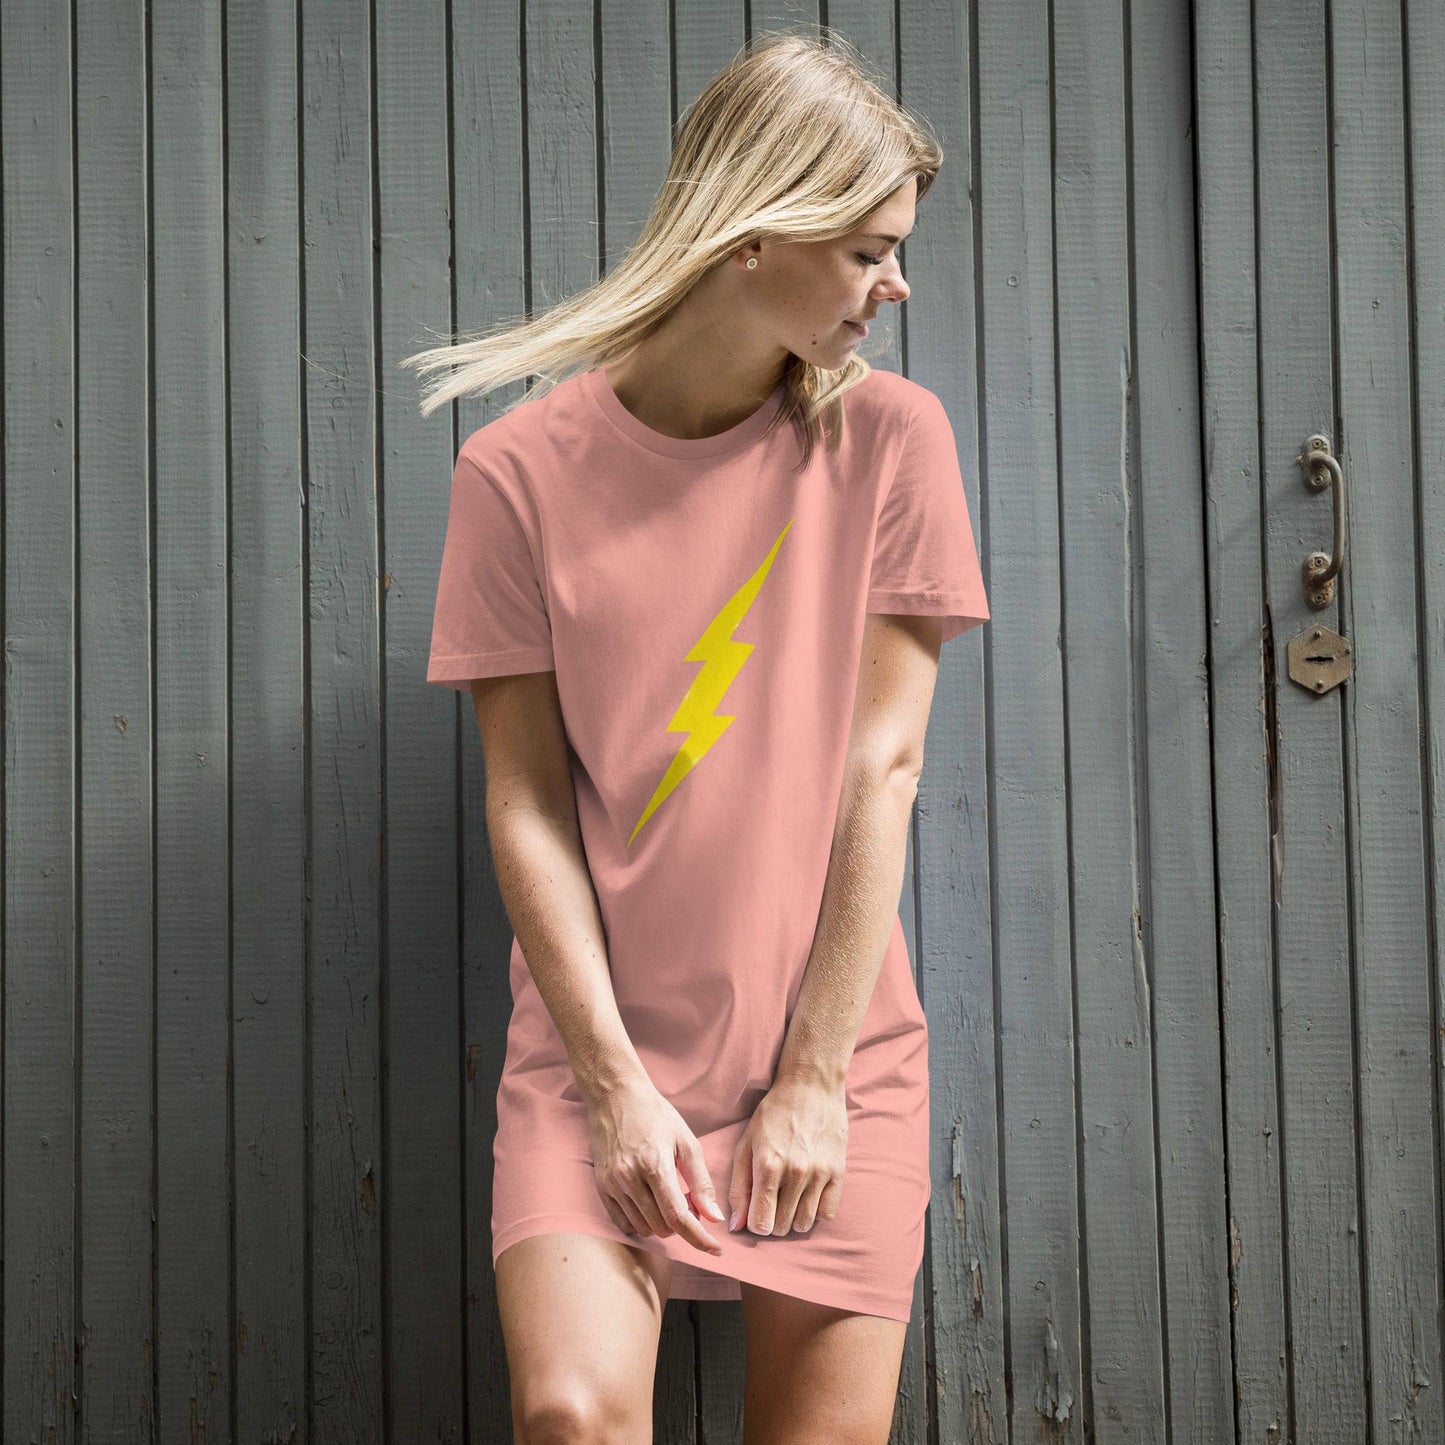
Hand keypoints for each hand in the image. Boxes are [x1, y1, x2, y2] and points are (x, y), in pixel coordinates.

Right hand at [583, 1077, 727, 1255]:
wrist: (615, 1096)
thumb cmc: (656, 1115)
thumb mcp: (686, 1141)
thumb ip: (701, 1182)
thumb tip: (714, 1217)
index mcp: (654, 1165)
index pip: (678, 1217)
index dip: (699, 1238)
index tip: (716, 1250)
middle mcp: (630, 1178)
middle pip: (662, 1227)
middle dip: (683, 1224)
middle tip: (690, 1201)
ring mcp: (613, 1184)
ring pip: (644, 1228)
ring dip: (663, 1224)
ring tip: (669, 1197)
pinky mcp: (602, 1186)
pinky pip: (623, 1223)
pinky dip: (641, 1222)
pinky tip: (650, 1204)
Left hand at [728, 1075, 847, 1235]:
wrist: (811, 1086)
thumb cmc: (773, 1114)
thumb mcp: (746, 1144)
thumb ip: (739, 1187)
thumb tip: (736, 1226)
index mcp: (768, 1165)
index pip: (761, 1223)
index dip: (755, 1223)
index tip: (756, 1212)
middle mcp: (796, 1173)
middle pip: (782, 1227)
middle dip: (773, 1220)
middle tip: (772, 1201)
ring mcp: (820, 1173)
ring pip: (805, 1224)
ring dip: (793, 1219)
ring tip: (789, 1199)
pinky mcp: (839, 1171)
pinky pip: (827, 1213)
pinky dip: (816, 1211)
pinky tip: (808, 1195)